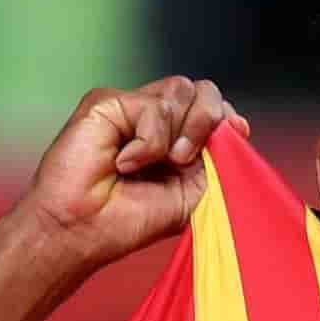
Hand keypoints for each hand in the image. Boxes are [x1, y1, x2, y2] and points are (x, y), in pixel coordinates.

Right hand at [9, 76, 249, 272]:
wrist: (83, 231)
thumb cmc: (129, 219)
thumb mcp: (191, 194)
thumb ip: (215, 161)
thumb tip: (237, 126)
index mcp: (175, 137)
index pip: (212, 105)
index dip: (226, 116)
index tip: (235, 133)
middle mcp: (153, 118)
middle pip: (202, 89)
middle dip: (207, 121)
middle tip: (184, 160)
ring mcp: (129, 108)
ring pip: (181, 90)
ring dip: (179, 132)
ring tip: (154, 164)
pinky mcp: (106, 103)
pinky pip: (152, 107)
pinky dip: (148, 142)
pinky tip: (123, 163)